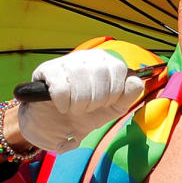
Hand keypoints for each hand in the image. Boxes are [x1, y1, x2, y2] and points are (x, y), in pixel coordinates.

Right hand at [17, 49, 144, 151]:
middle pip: (101, 74)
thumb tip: (134, 80)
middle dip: (96, 100)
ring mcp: (66, 61)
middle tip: (87, 108)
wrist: (55, 126)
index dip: (114, 92)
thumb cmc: (85, 113)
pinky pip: (61, 88)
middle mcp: (86, 56)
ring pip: (80, 80)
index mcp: (105, 62)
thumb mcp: (113, 108)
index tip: (105, 103)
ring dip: (79, 104)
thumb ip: (129, 95)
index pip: (119, 69)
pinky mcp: (47, 70)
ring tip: (75, 108)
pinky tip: (61, 106)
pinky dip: (63, 103)